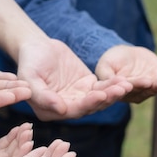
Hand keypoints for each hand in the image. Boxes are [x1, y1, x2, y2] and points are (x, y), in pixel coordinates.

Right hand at [17, 38, 132, 119]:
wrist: (37, 46)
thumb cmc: (29, 62)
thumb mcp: (29, 77)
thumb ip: (41, 95)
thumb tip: (61, 110)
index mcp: (51, 111)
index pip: (73, 111)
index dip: (88, 104)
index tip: (100, 95)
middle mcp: (67, 108)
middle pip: (91, 106)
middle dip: (106, 98)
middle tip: (120, 90)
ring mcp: (79, 98)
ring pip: (100, 99)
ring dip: (113, 93)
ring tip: (126, 85)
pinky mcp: (88, 86)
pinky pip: (103, 87)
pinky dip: (113, 83)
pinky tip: (124, 79)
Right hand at [96, 45, 156, 103]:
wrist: (126, 54)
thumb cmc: (112, 60)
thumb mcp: (105, 65)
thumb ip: (105, 75)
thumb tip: (107, 81)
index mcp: (124, 92)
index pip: (130, 89)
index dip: (137, 85)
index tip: (142, 82)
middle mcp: (139, 93)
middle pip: (146, 90)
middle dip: (152, 86)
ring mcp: (151, 87)